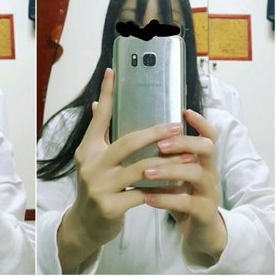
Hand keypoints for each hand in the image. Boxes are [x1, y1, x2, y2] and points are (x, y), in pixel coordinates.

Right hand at [57, 68, 189, 272]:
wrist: (85, 224)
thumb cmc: (95, 186)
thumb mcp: (92, 160)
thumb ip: (98, 134)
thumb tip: (97, 105)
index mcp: (88, 149)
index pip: (99, 117)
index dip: (106, 93)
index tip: (112, 71)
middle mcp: (91, 164)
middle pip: (127, 142)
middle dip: (155, 133)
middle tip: (176, 126)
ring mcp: (99, 186)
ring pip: (140, 169)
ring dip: (167, 163)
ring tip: (187, 157)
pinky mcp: (110, 207)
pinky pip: (143, 195)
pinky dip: (162, 190)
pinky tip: (177, 186)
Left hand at [143, 109, 226, 265]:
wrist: (198, 230)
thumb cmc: (179, 192)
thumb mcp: (173, 170)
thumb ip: (159, 151)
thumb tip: (131, 127)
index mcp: (201, 158)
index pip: (208, 134)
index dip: (200, 122)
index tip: (183, 111)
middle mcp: (209, 170)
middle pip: (206, 148)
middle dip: (183, 143)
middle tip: (160, 145)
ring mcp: (209, 192)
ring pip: (196, 173)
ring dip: (170, 170)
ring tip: (146, 172)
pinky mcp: (203, 212)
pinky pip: (187, 203)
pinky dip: (166, 198)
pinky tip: (147, 197)